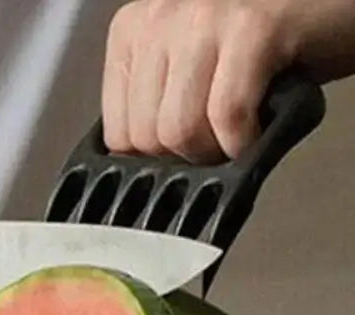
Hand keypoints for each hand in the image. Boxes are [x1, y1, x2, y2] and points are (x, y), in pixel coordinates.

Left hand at [102, 0, 354, 163]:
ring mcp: (203, 17)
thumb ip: (153, 106)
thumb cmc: (263, 38)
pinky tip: (259, 128)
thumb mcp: (187, 68)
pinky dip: (246, 140)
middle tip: (222, 139)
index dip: (157, 159)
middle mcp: (159, 17)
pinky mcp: (252, 27)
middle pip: (147, 139)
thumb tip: (136, 170)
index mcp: (133, 31)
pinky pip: (228, 115)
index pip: (116, 137)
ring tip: (241, 130)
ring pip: (180, 132)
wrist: (325, 4)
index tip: (189, 149)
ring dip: (218, 151)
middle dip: (189, 157)